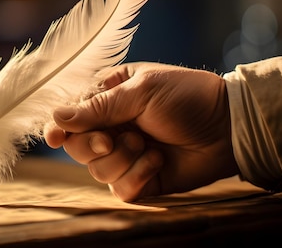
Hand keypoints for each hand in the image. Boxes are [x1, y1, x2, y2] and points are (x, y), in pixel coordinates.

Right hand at [44, 62, 238, 200]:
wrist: (227, 127)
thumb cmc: (187, 97)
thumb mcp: (142, 91)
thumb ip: (100, 106)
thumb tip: (57, 116)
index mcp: (109, 98)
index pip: (71, 115)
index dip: (59, 127)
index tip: (54, 137)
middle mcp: (112, 127)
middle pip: (77, 146)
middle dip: (93, 145)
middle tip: (112, 139)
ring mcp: (126, 154)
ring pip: (97, 170)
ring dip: (122, 159)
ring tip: (148, 144)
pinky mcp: (140, 179)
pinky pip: (120, 189)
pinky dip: (137, 176)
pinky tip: (158, 161)